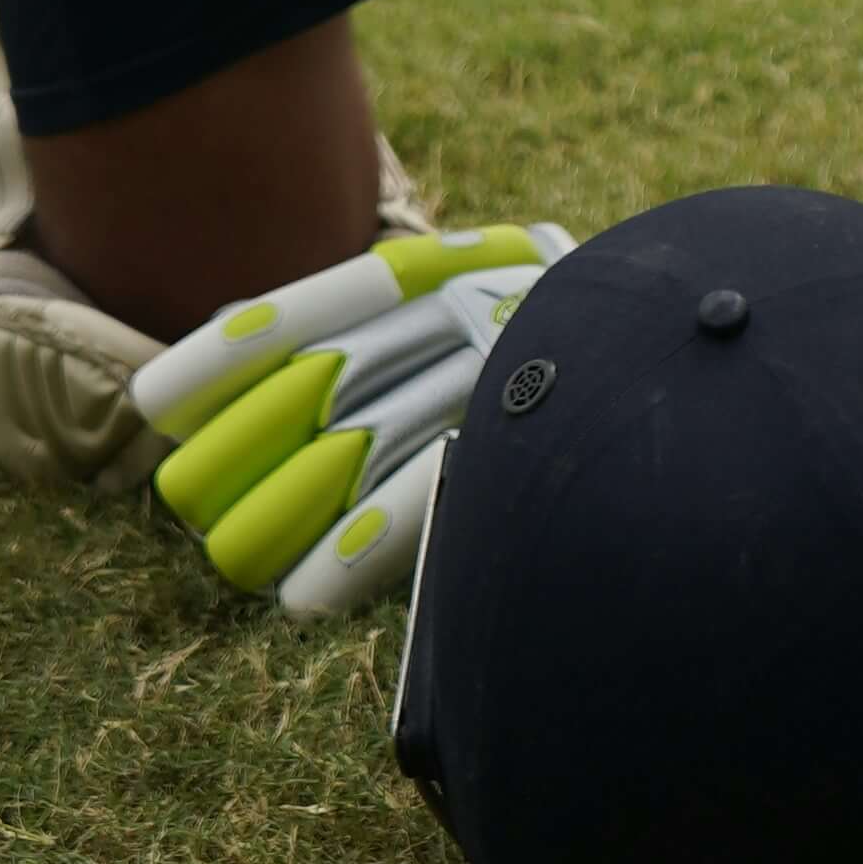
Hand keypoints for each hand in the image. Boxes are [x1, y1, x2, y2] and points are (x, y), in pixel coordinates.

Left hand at [129, 224, 564, 614]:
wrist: (705, 343)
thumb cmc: (584, 335)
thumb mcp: (492, 290)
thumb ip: (394, 320)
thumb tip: (265, 354)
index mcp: (454, 268)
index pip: (317, 308)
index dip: (228, 354)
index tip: (158, 398)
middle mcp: (472, 312)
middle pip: (320, 384)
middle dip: (239, 445)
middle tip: (184, 497)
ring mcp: (504, 379)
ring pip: (361, 448)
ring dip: (282, 510)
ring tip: (228, 555)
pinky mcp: (528, 442)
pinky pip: (426, 502)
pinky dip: (357, 552)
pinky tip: (304, 595)